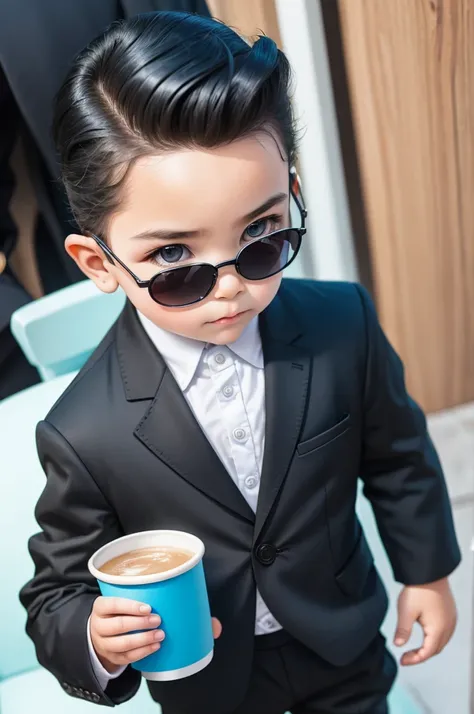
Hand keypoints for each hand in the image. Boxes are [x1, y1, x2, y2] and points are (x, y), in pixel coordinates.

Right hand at [90, 596, 221, 673]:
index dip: (130, 605)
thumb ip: (167, 602)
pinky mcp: (113, 657)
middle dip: (140, 624)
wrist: (106, 632)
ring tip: (160, 636)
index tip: (149, 607)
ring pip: (121, 643)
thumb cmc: (130, 612)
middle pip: (118, 624)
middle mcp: (100, 625)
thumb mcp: (137, 603)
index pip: (112, 603)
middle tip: (159, 621)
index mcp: (103, 606)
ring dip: (142, 640)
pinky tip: (154, 648)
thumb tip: (214, 625)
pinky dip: (141, 653)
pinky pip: (126, 657)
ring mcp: (104, 643)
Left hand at [394, 577, 456, 665]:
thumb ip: (403, 630)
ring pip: (441, 641)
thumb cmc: (418, 590)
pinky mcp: (450, 612)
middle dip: (422, 655)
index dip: (414, 659)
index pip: (427, 653)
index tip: (402, 661)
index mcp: (438, 630)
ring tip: (415, 648)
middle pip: (436, 649)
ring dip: (429, 647)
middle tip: (407, 656)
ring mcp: (451, 619)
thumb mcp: (406, 611)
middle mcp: (448, 627)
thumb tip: (398, 645)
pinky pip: (445, 631)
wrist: (429, 571)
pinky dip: (435, 638)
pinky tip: (426, 633)